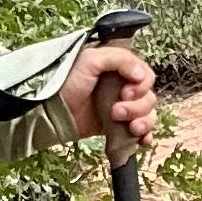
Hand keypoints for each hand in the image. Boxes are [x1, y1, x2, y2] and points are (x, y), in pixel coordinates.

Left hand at [61, 43, 156, 157]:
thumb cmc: (68, 83)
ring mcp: (122, 109)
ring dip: (143, 122)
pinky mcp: (117, 127)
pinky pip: (141, 132)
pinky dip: (146, 136)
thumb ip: (119, 59)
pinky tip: (142, 141)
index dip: (141, 86)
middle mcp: (124, 88)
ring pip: (147, 115)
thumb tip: (141, 76)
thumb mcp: (91, 60)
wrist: (53, 112)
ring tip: (129, 128)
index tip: (125, 93)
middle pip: (149, 98)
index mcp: (121, 70)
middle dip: (137, 107)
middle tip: (116, 111)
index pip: (146, 77)